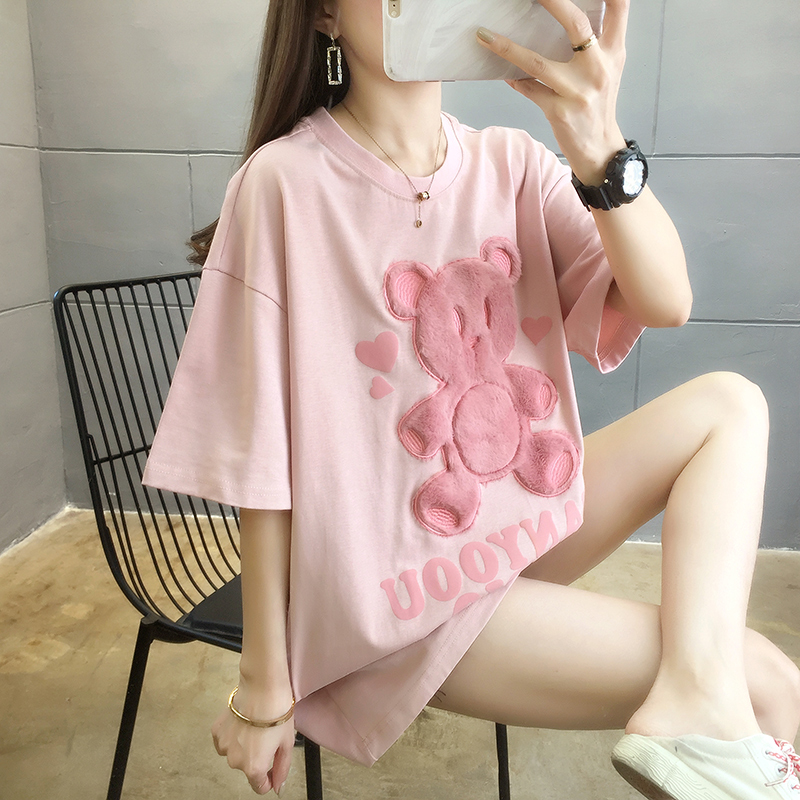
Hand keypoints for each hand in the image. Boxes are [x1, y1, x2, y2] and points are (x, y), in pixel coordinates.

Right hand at [211, 682, 295, 794]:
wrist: (262, 687)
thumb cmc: (277, 711)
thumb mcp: (287, 743)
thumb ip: (281, 769)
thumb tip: (277, 786)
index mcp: (254, 767)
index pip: (260, 787)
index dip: (269, 777)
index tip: (272, 765)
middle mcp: (235, 761)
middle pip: (248, 767)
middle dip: (257, 756)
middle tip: (267, 735)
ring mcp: (223, 746)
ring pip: (235, 754)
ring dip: (244, 746)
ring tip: (255, 726)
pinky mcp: (216, 732)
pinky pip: (225, 741)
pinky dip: (233, 735)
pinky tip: (243, 722)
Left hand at [477, 0, 629, 183]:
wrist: (599, 149)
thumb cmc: (598, 105)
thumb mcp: (607, 68)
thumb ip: (596, 40)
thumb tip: (565, 12)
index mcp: (613, 51)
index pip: (619, 6)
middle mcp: (599, 68)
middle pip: (575, 23)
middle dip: (551, 1)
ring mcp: (578, 91)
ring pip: (538, 62)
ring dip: (507, 47)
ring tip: (485, 36)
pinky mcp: (559, 112)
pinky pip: (529, 89)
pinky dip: (514, 79)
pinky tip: (502, 71)